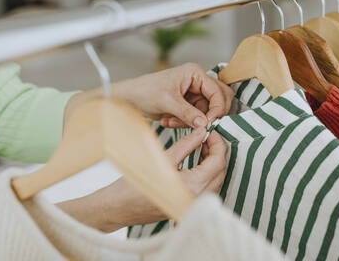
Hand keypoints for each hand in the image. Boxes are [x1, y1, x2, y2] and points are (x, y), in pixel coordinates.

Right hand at [58, 128, 226, 231]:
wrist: (118, 207)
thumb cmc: (134, 186)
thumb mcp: (163, 158)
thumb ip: (186, 144)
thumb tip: (202, 131)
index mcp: (193, 186)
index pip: (218, 161)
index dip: (217, 142)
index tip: (211, 130)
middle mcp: (197, 198)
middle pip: (220, 171)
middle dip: (217, 151)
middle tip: (206, 135)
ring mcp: (193, 204)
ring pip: (216, 180)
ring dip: (212, 162)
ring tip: (201, 145)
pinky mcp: (187, 205)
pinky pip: (207, 188)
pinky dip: (206, 172)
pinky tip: (197, 160)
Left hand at [112, 63, 233, 127]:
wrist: (130, 98)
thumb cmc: (145, 91)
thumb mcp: (167, 102)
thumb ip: (188, 113)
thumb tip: (205, 124)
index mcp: (195, 73)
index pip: (217, 91)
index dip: (217, 109)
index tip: (209, 123)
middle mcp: (198, 82)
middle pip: (218, 101)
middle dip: (206, 115)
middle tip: (197, 125)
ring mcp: (194, 94)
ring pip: (206, 113)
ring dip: (191, 121)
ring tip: (171, 120)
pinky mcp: (189, 105)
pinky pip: (196, 118)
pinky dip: (184, 123)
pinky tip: (168, 120)